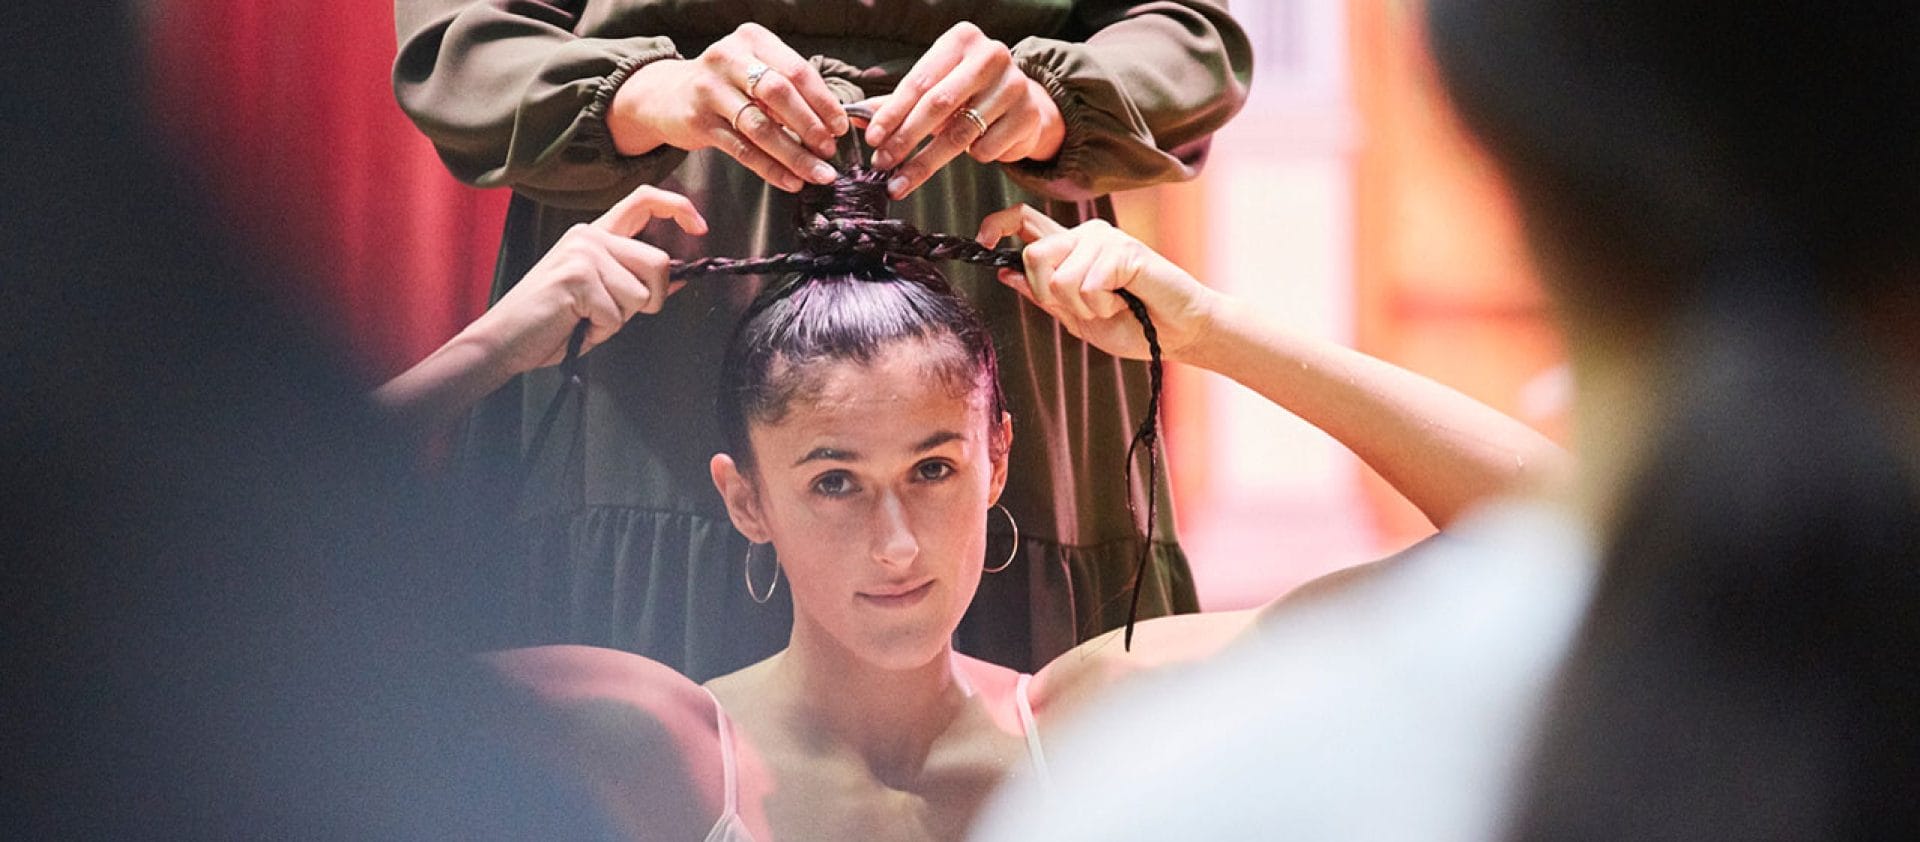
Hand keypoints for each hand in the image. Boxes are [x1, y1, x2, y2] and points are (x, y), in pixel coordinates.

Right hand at [472, 185, 707, 374]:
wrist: (504, 340)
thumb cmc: (552, 322)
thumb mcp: (604, 298)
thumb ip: (637, 281)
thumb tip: (684, 277)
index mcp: (595, 235)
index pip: (643, 200)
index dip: (678, 208)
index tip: (700, 227)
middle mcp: (589, 235)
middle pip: (658, 264)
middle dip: (651, 300)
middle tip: (614, 315)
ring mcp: (582, 253)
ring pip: (641, 294)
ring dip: (620, 319)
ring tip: (586, 319)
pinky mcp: (576, 276)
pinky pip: (617, 315)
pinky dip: (600, 331)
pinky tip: (574, 324)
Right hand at [608, 23, 849, 192]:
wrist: (667, 96)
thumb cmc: (726, 84)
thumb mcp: (754, 69)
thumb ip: (788, 86)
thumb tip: (833, 122)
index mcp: (752, 39)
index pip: (797, 70)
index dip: (823, 102)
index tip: (841, 127)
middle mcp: (728, 58)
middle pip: (779, 94)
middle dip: (810, 126)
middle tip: (829, 150)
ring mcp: (710, 89)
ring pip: (761, 126)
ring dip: (794, 154)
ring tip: (818, 173)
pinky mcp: (698, 121)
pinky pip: (742, 150)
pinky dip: (770, 169)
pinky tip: (790, 181)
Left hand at [864, 22, 1065, 198]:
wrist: (1022, 103)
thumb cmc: (969, 93)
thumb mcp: (935, 87)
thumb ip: (898, 102)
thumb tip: (856, 119)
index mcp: (962, 40)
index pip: (919, 81)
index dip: (892, 113)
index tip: (872, 139)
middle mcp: (990, 55)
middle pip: (938, 104)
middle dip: (905, 138)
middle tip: (882, 164)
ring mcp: (1014, 84)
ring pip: (960, 133)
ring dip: (925, 162)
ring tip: (902, 181)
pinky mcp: (1027, 115)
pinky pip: (986, 148)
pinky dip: (972, 156)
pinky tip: (972, 151)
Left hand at [975, 204, 1214, 360]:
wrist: (1177, 334)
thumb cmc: (1134, 325)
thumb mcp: (1076, 318)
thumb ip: (1043, 295)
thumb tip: (1004, 272)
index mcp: (1070, 249)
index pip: (1023, 220)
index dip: (997, 224)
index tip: (983, 240)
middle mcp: (1084, 236)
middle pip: (1033, 255)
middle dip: (1050, 295)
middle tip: (1085, 307)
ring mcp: (1104, 238)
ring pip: (1058, 277)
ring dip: (1084, 306)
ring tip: (1113, 303)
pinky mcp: (1123, 248)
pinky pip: (1087, 283)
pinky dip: (1103, 304)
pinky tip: (1127, 300)